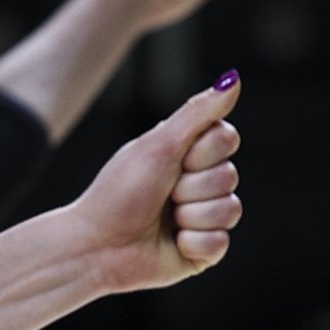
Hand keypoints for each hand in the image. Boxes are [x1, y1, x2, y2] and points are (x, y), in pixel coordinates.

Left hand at [72, 75, 242, 293]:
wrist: (96, 246)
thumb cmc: (119, 193)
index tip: (171, 161)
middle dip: (191, 187)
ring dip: (191, 215)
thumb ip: (198, 113)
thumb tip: (233, 78)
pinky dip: (193, 242)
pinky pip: (221, 242)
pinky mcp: (202, 251)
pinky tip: (171, 243)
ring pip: (230, 210)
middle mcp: (198, 184)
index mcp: (187, 154)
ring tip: (165, 220)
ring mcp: (202, 218)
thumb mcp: (158, 146)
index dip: (200, 152)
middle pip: (230, 175)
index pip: (226, 140)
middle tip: (162, 195)